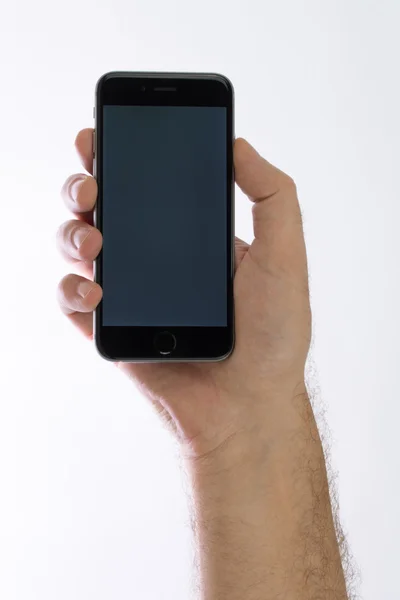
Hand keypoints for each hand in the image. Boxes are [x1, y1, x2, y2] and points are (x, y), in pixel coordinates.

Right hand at [57, 130, 310, 459]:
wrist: (249, 404)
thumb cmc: (274, 335)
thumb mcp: (285, 256)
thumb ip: (272, 195)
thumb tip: (238, 144)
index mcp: (190, 235)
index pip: (147, 183)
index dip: (120, 154)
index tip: (105, 133)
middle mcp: (154, 258)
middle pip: (102, 207)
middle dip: (84, 185)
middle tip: (92, 184)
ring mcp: (130, 292)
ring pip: (79, 246)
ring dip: (73, 231)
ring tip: (95, 240)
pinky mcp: (112, 328)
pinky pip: (74, 298)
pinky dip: (72, 287)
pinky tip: (97, 289)